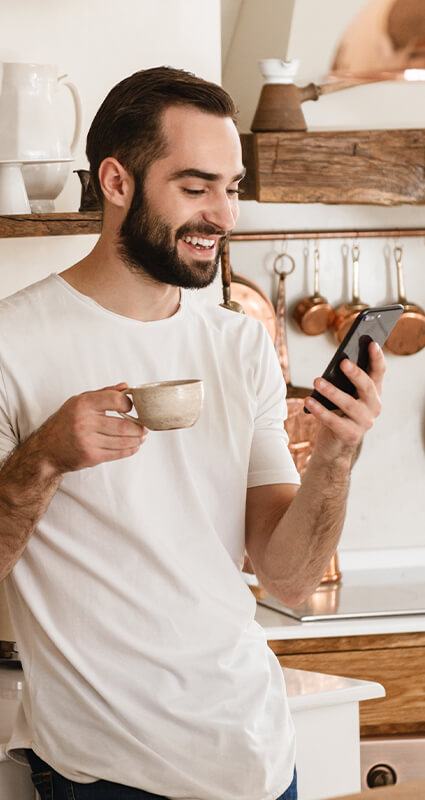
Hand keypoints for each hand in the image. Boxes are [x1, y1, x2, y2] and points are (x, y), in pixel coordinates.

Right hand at [35, 382, 147, 473]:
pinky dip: (130, 450)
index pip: (115, 400)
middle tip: (144, 426)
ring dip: (137, 439)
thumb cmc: (64, 423)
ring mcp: (88, 441)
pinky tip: (134, 446)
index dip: (129, 404)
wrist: (46, 450)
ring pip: (123, 440)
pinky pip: (117, 453)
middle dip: (139, 427)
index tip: (132, 407)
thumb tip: (126, 387)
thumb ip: (104, 393)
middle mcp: (84, 422)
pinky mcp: (91, 456)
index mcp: (83, 404)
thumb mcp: (79, 401)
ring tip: (141, 436)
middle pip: (123, 425)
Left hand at [303, 342, 384, 457]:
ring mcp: (365, 422)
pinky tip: (308, 401)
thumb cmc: (338, 413)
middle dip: (355, 373)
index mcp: (374, 393)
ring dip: (332, 391)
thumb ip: (344, 381)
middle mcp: (374, 407)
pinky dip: (319, 410)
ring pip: (348, 403)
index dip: (377, 358)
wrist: (335, 445)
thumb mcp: (344, 395)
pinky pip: (333, 421)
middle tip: (342, 362)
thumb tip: (336, 363)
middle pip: (366, 387)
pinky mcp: (351, 435)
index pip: (379, 372)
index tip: (372, 343)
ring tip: (317, 381)